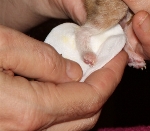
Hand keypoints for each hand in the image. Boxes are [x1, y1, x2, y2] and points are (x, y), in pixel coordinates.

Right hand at [0, 25, 127, 130]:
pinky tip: (56, 89)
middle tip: (106, 62)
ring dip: (83, 101)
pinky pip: (47, 129)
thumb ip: (42, 59)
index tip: (119, 54)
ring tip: (83, 73)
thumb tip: (75, 71)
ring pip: (68, 127)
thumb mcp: (1, 46)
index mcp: (29, 111)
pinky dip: (61, 111)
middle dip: (102, 87)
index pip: (92, 98)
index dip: (112, 75)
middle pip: (86, 117)